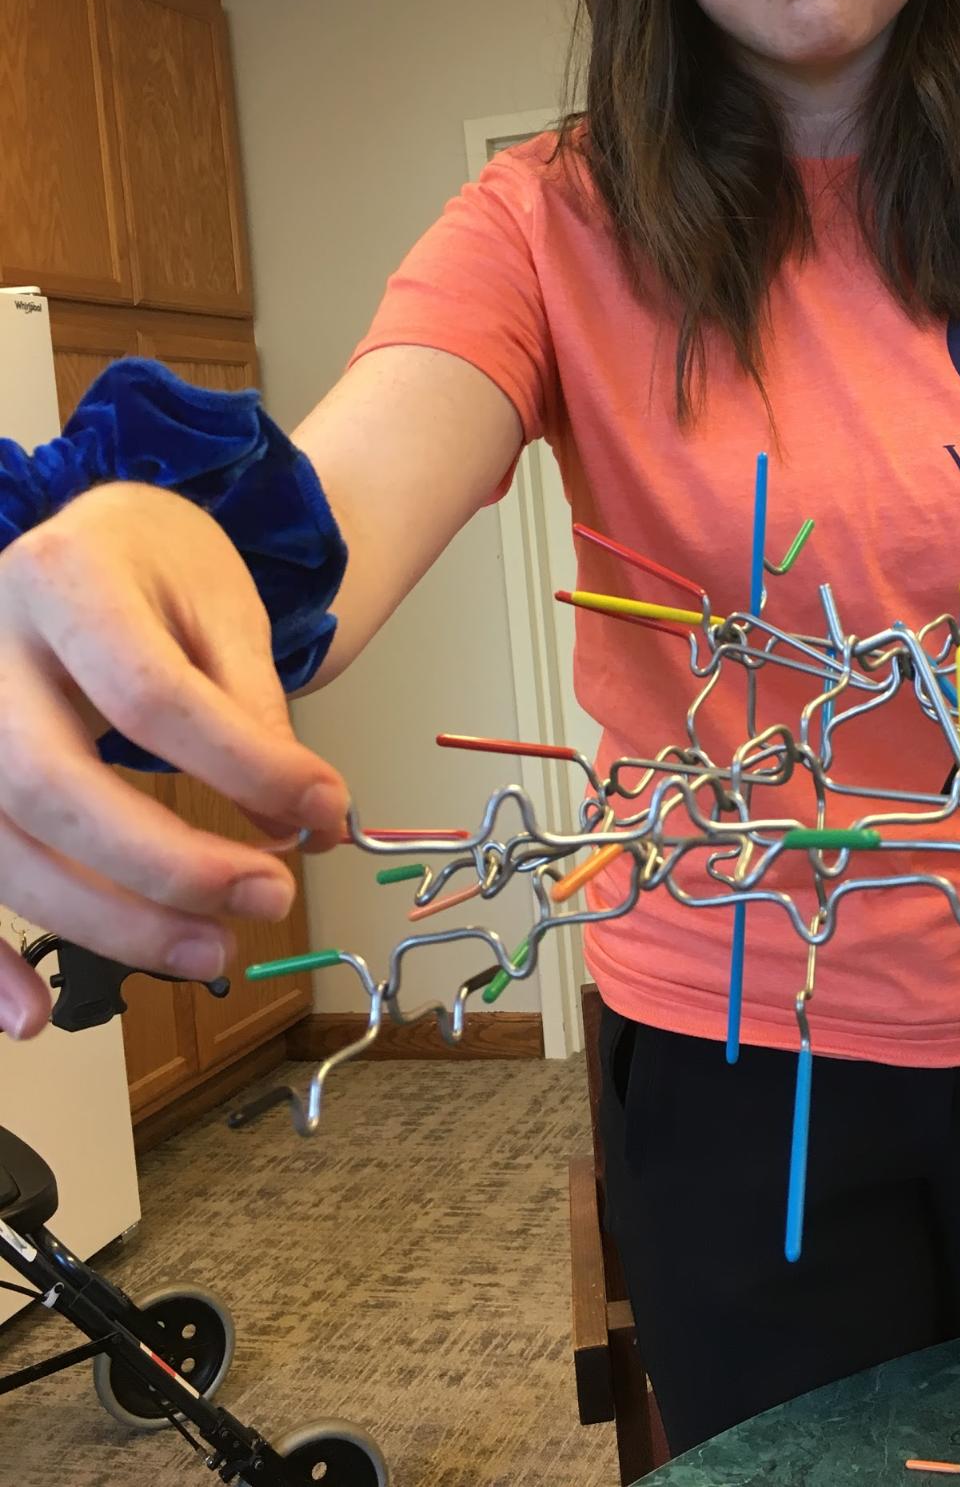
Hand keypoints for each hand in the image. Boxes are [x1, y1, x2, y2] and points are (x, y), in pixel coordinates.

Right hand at [0, 482, 348, 1040]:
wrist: (80, 542)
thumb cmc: (154, 568)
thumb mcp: (218, 602)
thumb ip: (251, 707)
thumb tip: (304, 822)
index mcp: (64, 581)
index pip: (150, 695)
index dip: (243, 764)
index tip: (326, 809)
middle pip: (55, 785)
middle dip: (168, 862)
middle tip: (271, 897)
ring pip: (6, 846)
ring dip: (109, 922)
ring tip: (212, 951)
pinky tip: (36, 1018)